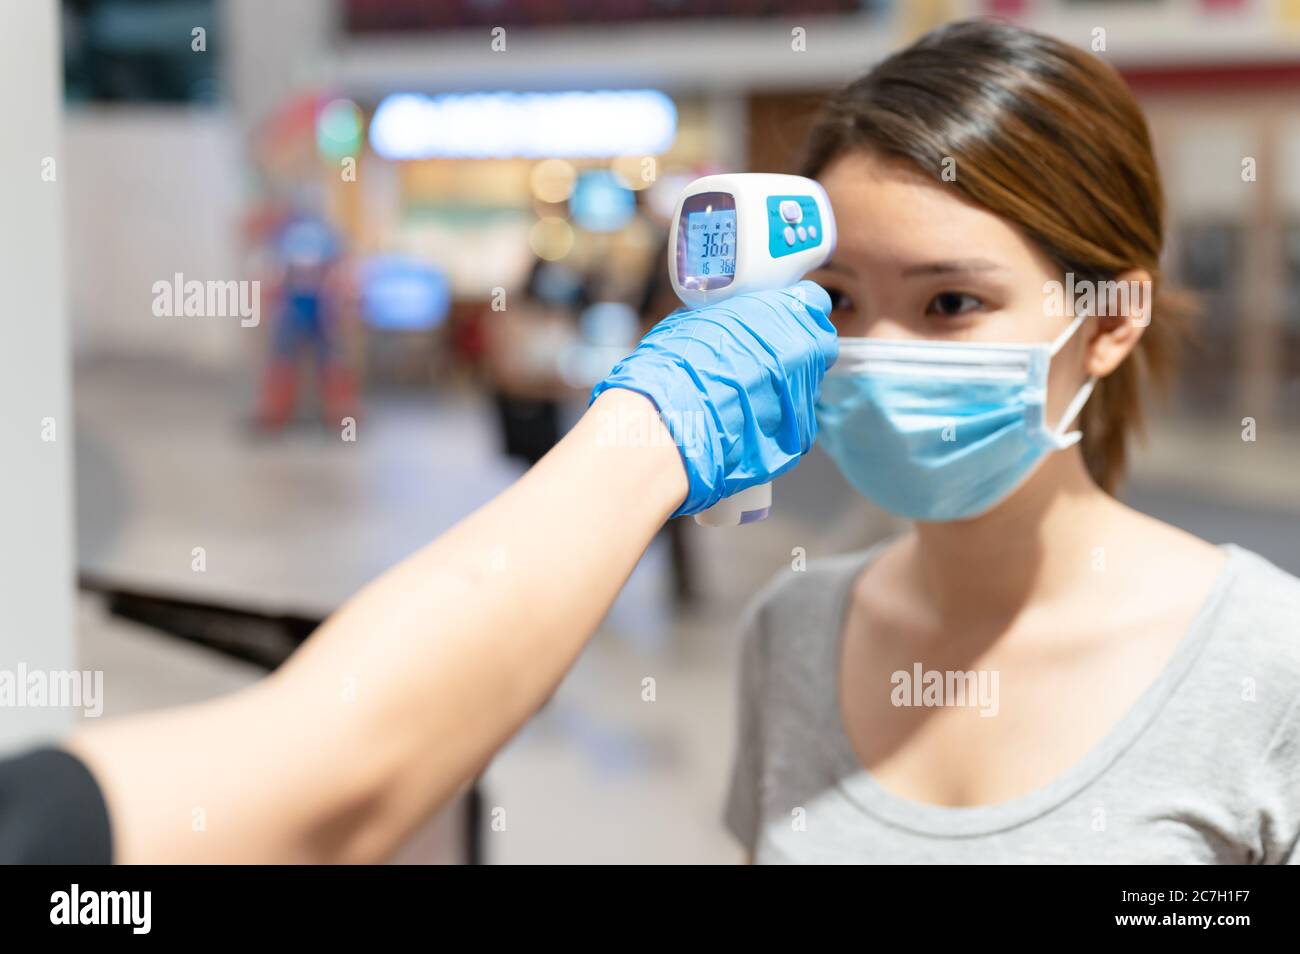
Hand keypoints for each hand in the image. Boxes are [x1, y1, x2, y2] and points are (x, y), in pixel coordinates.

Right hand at [590, 281, 836, 515]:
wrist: (672, 418)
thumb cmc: (678, 363)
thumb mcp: (702, 316)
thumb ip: (734, 314)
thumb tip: (730, 316)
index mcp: (787, 313)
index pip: (814, 301)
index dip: (796, 309)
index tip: (782, 317)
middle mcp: (807, 352)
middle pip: (819, 345)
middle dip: (799, 349)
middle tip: (765, 356)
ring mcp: (806, 396)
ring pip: (805, 386)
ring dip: (783, 387)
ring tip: (744, 395)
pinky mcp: (798, 435)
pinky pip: (793, 423)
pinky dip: (773, 421)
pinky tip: (743, 422)